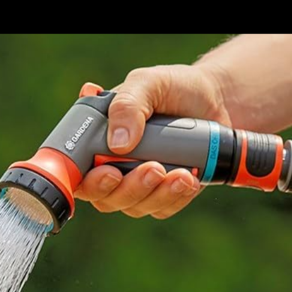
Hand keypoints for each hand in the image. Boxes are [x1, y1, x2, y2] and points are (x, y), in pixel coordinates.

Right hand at [74, 64, 231, 218]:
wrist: (215, 99)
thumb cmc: (173, 88)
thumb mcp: (147, 83)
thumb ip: (127, 105)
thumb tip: (117, 144)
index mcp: (96, 140)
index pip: (76, 173)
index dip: (84, 182)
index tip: (108, 172)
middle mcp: (111, 166)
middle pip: (104, 198)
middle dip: (128, 189)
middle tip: (152, 168)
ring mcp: (137, 185)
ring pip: (134, 207)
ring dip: (156, 194)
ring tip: (179, 172)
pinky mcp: (163, 195)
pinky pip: (162, 208)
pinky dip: (175, 197)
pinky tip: (189, 177)